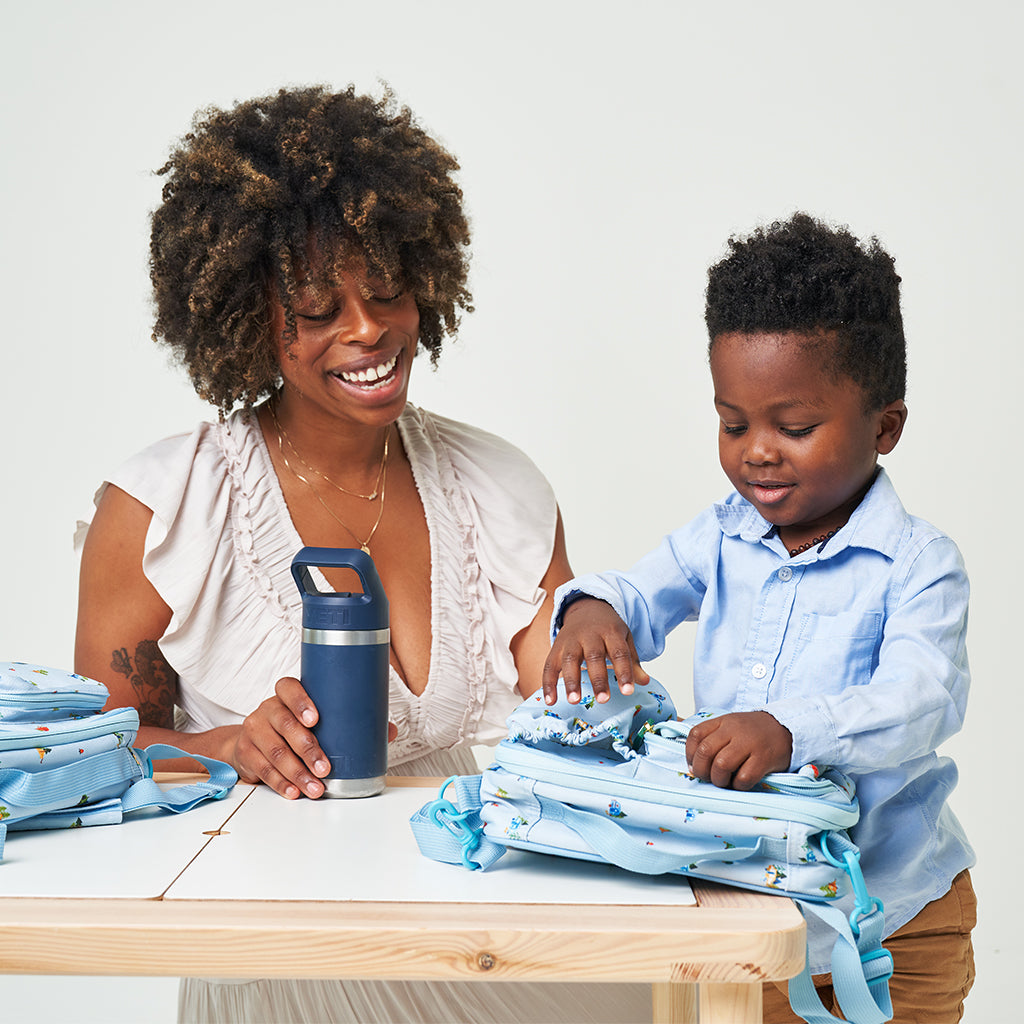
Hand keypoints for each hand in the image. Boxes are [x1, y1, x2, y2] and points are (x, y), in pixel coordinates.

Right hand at [232, 676, 398, 799]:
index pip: (289, 688)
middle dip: (307, 749)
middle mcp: (268, 708)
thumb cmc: (295, 728)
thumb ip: (350, 722)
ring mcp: (255, 730)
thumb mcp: (319, 720)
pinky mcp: (246, 753)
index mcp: (287, 694)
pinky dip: (281, 783)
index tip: (315, 720)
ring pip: (275, 751)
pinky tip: (294, 791)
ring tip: (316, 787)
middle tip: (325, 768)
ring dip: (297, 772)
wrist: (253, 742)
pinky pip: (264, 769)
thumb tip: (389, 731)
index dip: (301, 702)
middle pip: (284, 724)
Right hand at [541, 597, 649, 705]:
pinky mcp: (556, 647)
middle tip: (603, 700)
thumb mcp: (624, 639)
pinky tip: (551, 701)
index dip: (624, 672)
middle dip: (598, 679)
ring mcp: (571, 640)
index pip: (619, 652)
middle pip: (594, 656)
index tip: (628, 691)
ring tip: (575, 700)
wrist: (587, 607)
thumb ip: (632, 661)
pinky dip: (549, 683)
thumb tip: (644, 682)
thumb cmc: (607, 628)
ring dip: (571, 681)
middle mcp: (589, 635)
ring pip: (569, 659)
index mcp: (611, 632)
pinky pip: (549, 665)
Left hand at [685, 711, 792, 790]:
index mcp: (723, 721)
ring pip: (722, 764)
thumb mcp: (730, 725)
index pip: (695, 734)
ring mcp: (749, 743)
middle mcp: (734, 730)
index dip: (690, 754)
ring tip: (724, 782)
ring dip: (719, 779)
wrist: (786, 727)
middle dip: (702, 770)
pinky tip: (740, 783)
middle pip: (705, 751)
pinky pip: (744, 777)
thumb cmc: (753, 731)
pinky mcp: (764, 758)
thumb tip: (693, 764)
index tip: (695, 765)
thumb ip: (712, 738)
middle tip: (708, 777)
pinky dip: (738, 786)